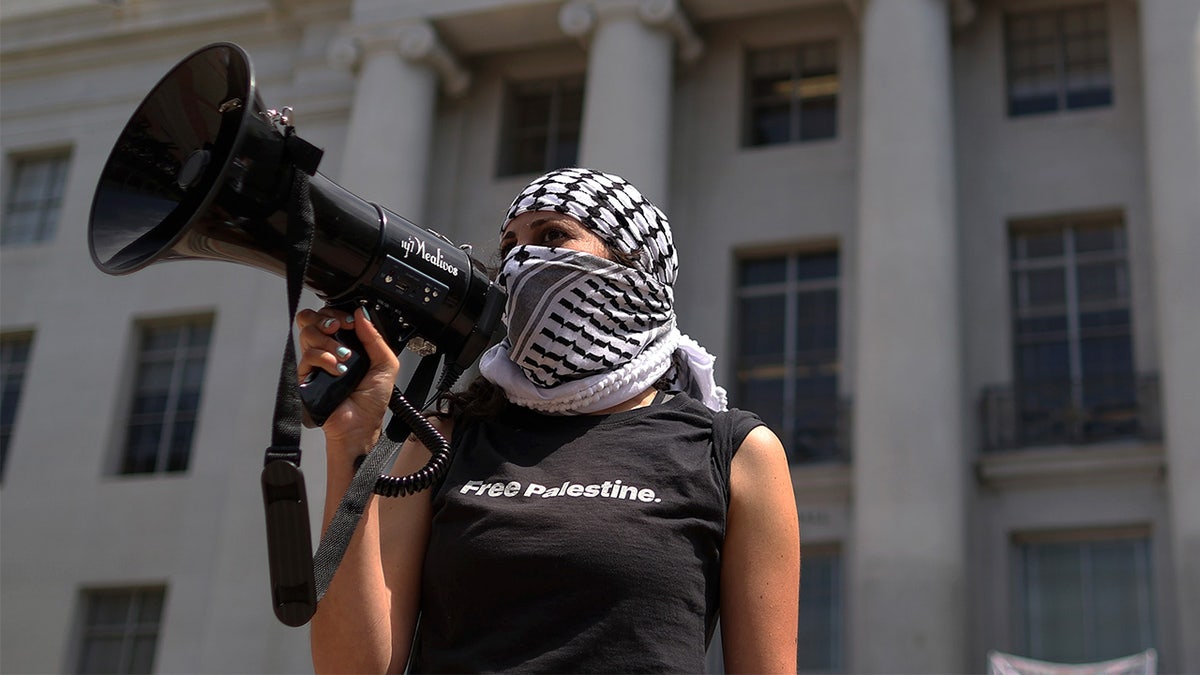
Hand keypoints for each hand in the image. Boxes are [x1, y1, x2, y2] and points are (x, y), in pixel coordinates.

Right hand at [296, 306, 399, 451]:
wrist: (361, 426)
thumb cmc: (372, 401)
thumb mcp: (386, 365)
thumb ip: (375, 337)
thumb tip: (361, 314)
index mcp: (347, 345)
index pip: (332, 317)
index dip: (338, 313)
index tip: (351, 321)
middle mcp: (329, 350)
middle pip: (312, 319)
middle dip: (327, 319)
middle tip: (340, 328)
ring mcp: (316, 362)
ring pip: (308, 333)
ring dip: (329, 341)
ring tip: (344, 357)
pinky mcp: (306, 375)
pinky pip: (307, 355)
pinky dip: (324, 358)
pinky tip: (337, 369)